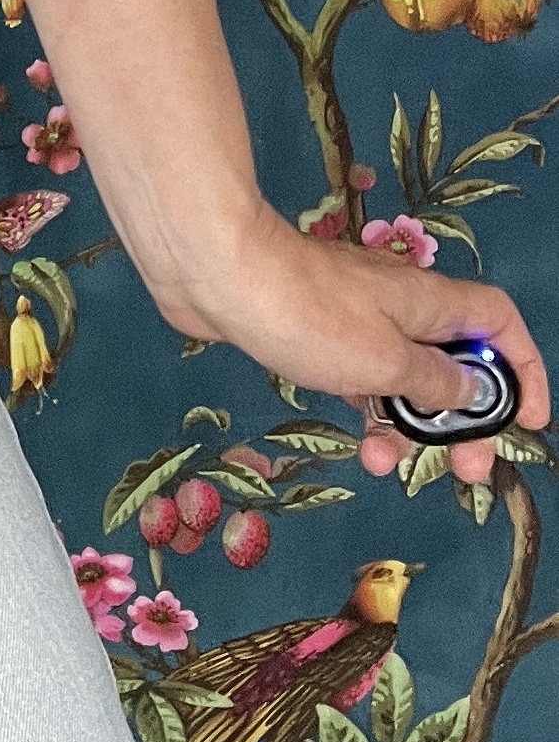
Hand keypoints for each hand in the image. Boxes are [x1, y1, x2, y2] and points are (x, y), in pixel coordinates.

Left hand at [161, 195, 549, 488]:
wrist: (215, 272)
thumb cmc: (305, 312)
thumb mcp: (386, 363)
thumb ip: (434, 384)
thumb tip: (471, 392)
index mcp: (431, 303)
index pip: (500, 325)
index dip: (522, 370)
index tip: (526, 420)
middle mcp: (399, 304)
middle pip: (456, 362)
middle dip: (464, 419)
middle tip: (464, 469)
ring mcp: (355, 315)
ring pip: (403, 376)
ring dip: (407, 424)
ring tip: (390, 464)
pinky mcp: (315, 330)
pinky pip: (359, 376)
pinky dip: (366, 408)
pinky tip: (358, 442)